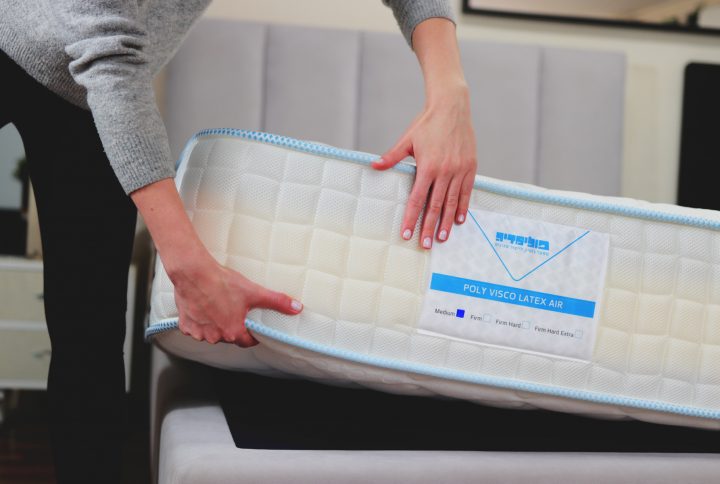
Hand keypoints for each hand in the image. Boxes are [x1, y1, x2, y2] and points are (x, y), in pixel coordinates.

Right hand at [172, 254, 302, 346]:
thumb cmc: (221, 283)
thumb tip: (296, 308)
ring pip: (211, 333)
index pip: (247, 341)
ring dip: (216, 324)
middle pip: (229, 336)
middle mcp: (215, 336)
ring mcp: (198, 332)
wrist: (194, 272)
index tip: (253, 327)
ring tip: (218, 306)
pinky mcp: (185, 325)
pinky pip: (196, 328)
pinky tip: (204, 307)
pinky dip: (200, 321)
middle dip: (233, 326)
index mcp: (232, 332)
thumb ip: (277, 302)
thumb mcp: (254, 292)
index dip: (252, 334)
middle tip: (234, 310)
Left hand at [372, 85, 475, 248]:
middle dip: (429, 227)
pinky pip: (466, 192)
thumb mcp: (407, 140)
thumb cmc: (427, 123)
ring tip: (442, 238)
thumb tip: (374, 166)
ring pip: (452, 202)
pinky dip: (462, 207)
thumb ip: (392, 157)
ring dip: (446, 222)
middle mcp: (445, 171)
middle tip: (425, 245)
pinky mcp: (470, 167)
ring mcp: (459, 170)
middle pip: (435, 206)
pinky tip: (458, 220)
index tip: (407, 234)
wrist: (451, 107)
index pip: (417, 199)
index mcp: (427, 167)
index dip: (411, 219)